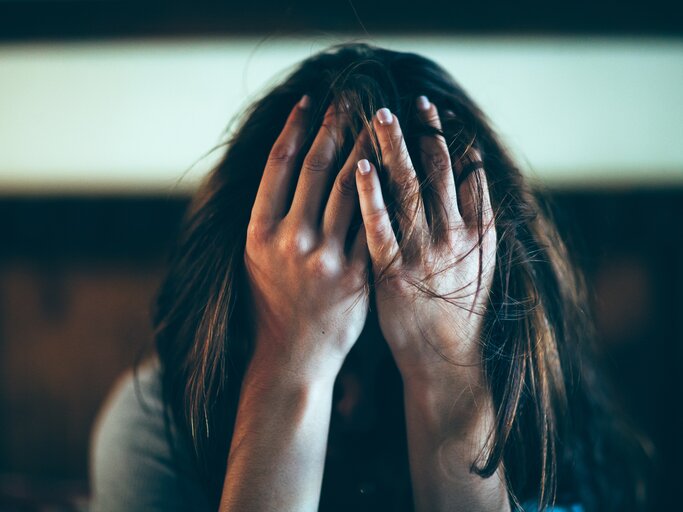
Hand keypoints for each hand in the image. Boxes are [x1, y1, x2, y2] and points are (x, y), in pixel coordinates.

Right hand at [244, 96, 370, 383]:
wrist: (293, 356)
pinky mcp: (357, 276)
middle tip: (352, 97)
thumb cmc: (272, 303)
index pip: (278, 165)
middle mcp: (290, 240)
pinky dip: (388, 193)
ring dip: (367, 150)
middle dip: (335, 126)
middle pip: (317, 168)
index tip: (310, 99)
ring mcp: (325, 258)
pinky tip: (398, 169)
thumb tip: (284, 166)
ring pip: (352, 189)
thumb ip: (269, 216)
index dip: (295, 128)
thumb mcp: (255, 258)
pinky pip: (376, 225)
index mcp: (259, 232)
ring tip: (379, 122)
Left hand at [354, 98, 496, 382]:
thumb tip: (470, 178)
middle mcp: (455, 237)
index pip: (467, 173)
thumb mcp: (481, 265)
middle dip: (421, 133)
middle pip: (436, 172)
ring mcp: (424, 254)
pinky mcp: (394, 274)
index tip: (435, 111)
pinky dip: (371, 195)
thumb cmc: (460, 311)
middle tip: (403, 100)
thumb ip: (476, 222)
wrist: (447, 362)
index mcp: (479, 232)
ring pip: (409, 189)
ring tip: (379, 116)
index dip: (450, 139)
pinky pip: (380, 227)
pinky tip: (358, 167)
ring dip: (394, 149)